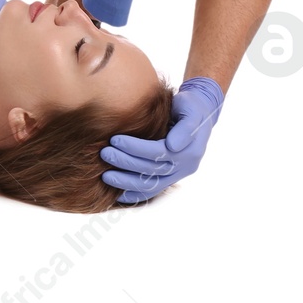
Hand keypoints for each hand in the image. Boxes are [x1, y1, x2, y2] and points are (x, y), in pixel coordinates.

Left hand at [100, 77, 223, 201]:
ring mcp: (177, 174)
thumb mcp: (190, 111)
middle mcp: (185, 166)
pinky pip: (152, 190)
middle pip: (151, 169)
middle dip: (125, 163)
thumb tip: (173, 146)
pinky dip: (136, 194)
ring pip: (150, 184)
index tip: (114, 140)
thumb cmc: (190, 107)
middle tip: (104, 153)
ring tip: (105, 176)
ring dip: (126, 182)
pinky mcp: (170, 176)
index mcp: (190, 151)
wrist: (198, 112)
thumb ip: (184, 127)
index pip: (157, 152)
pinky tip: (119, 196)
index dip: (135, 148)